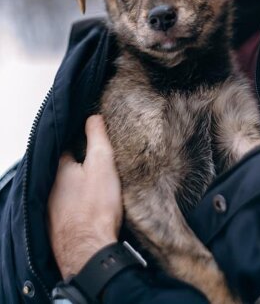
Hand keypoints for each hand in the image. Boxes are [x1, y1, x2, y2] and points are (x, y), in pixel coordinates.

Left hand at [48, 115, 122, 277]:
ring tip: (95, 186)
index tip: (94, 143)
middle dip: (78, 167)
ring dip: (76, 187)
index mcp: (58, 169)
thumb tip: (92, 116)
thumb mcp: (102, 163)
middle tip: (97, 167)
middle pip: (64, 170)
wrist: (89, 251)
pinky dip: (76, 205)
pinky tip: (89, 208)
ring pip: (64, 190)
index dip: (81, 143)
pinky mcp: (58, 228)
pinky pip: (67, 209)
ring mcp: (51, 210)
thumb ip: (97, 137)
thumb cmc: (96, 207)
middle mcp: (49, 188)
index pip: (66, 147)